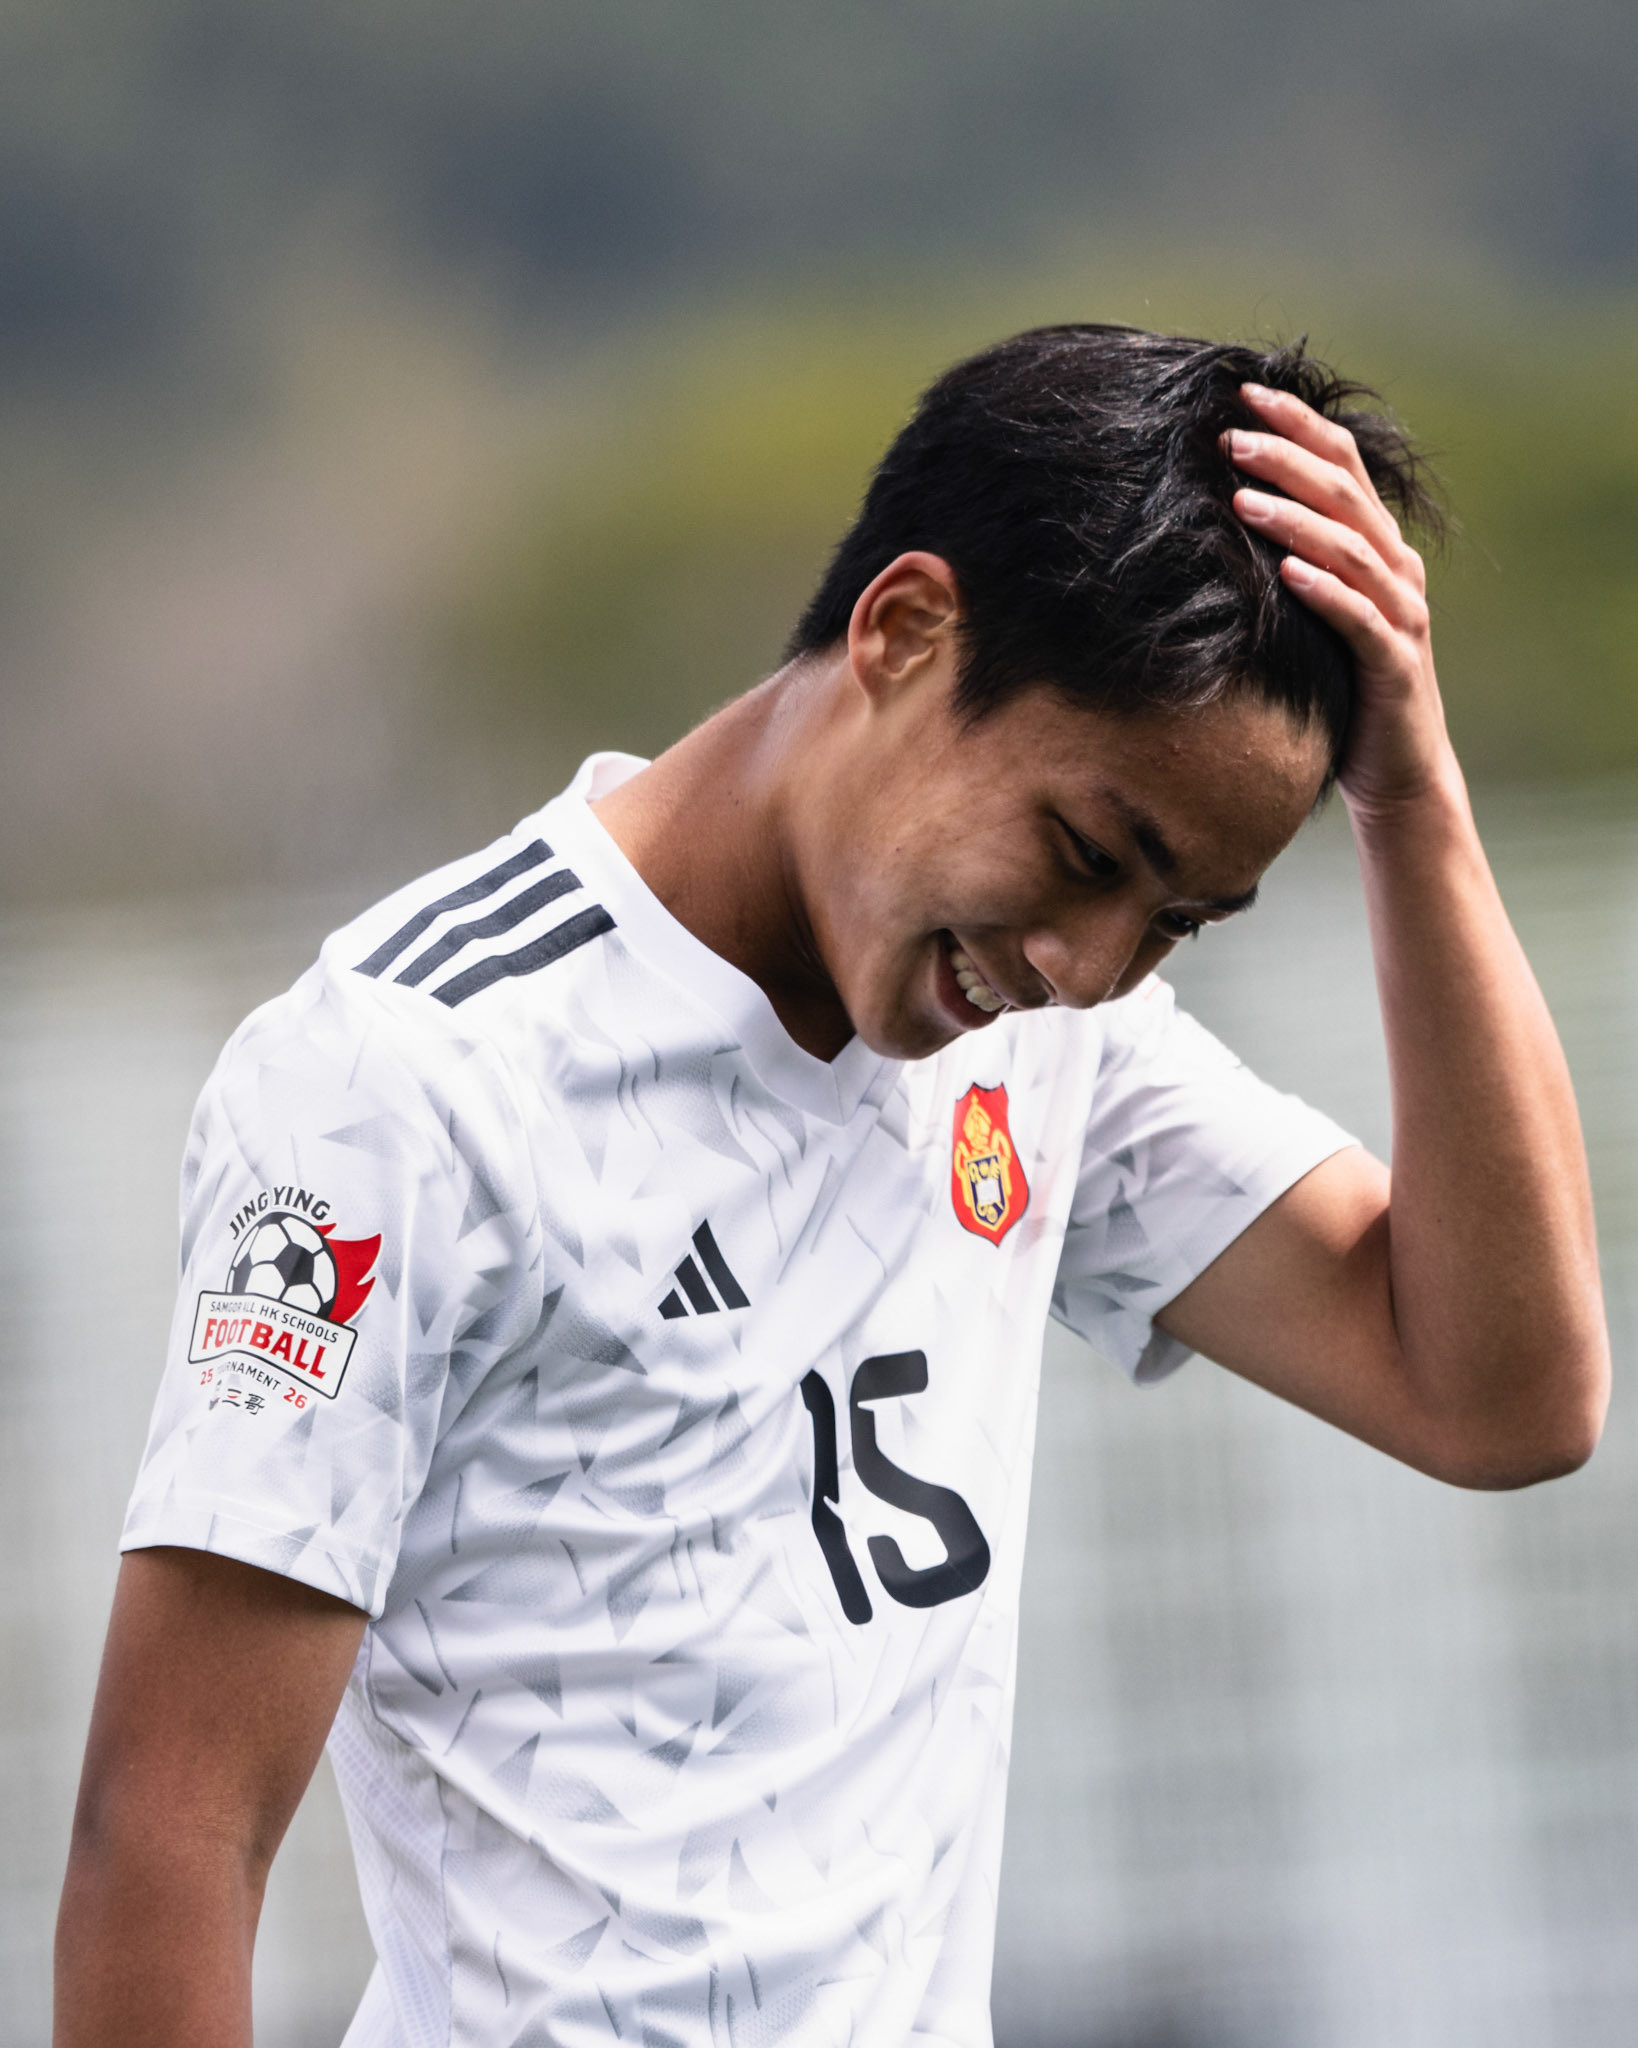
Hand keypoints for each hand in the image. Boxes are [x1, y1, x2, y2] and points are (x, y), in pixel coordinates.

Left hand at [1226, 383, 1455, 817]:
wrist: (1398, 770)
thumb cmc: (1343, 689)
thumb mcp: (1311, 616)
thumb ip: (1286, 565)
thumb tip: (1214, 516)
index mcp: (1378, 548)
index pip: (1342, 466)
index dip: (1299, 426)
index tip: (1245, 394)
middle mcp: (1397, 569)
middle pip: (1345, 494)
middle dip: (1288, 458)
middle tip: (1229, 435)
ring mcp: (1402, 615)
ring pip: (1353, 549)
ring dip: (1297, 519)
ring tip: (1243, 497)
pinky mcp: (1395, 664)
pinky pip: (1362, 619)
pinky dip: (1326, 591)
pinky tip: (1287, 573)